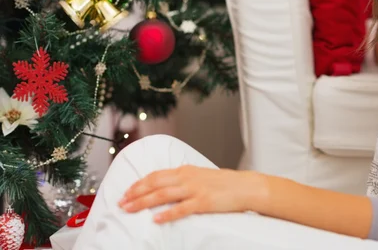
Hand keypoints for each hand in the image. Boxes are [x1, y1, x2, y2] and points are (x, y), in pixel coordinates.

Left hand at [118, 166, 265, 223]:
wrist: (245, 186)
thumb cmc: (225, 183)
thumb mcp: (201, 176)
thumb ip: (184, 180)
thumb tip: (167, 186)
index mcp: (186, 170)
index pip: (156, 175)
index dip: (139, 183)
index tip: (127, 191)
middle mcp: (187, 178)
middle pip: (155, 183)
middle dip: (135, 193)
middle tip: (122, 202)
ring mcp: (195, 189)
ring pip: (163, 194)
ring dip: (144, 202)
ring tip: (130, 209)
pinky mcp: (203, 202)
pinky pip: (181, 208)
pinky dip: (167, 214)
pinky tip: (156, 219)